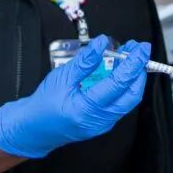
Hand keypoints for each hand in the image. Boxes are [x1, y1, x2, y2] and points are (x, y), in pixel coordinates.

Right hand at [0, 36, 149, 158]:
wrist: (32, 128)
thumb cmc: (43, 105)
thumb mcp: (61, 77)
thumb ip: (85, 61)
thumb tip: (102, 44)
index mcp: (86, 109)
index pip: (118, 84)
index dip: (133, 63)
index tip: (140, 48)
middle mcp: (99, 120)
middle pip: (132, 95)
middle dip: (139, 70)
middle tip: (139, 50)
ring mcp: (102, 124)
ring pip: (128, 100)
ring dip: (132, 77)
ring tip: (129, 56)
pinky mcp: (102, 122)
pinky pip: (119, 103)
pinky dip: (122, 86)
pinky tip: (118, 70)